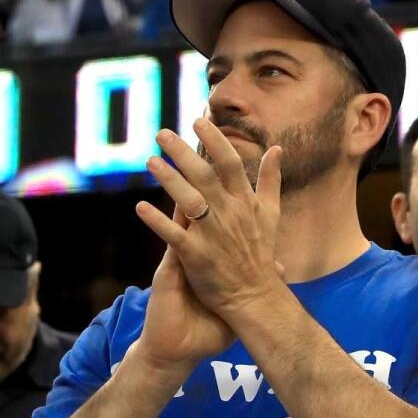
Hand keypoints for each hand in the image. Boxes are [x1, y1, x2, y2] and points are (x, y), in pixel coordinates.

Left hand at [137, 120, 283, 324]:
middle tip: (161, 133)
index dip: (214, 140)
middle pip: (205, 176)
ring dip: (169, 179)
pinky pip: (175, 235)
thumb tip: (277, 149)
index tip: (198, 120)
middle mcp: (230, 214)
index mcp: (246, 202)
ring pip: (189, 200)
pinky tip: (140, 207)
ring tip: (150, 161)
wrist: (256, 297)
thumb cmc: (261, 254)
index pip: (230, 163)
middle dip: (183, 152)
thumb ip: (271, 180)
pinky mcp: (197, 257)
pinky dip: (157, 221)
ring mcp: (213, 235)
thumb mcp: (272, 214)